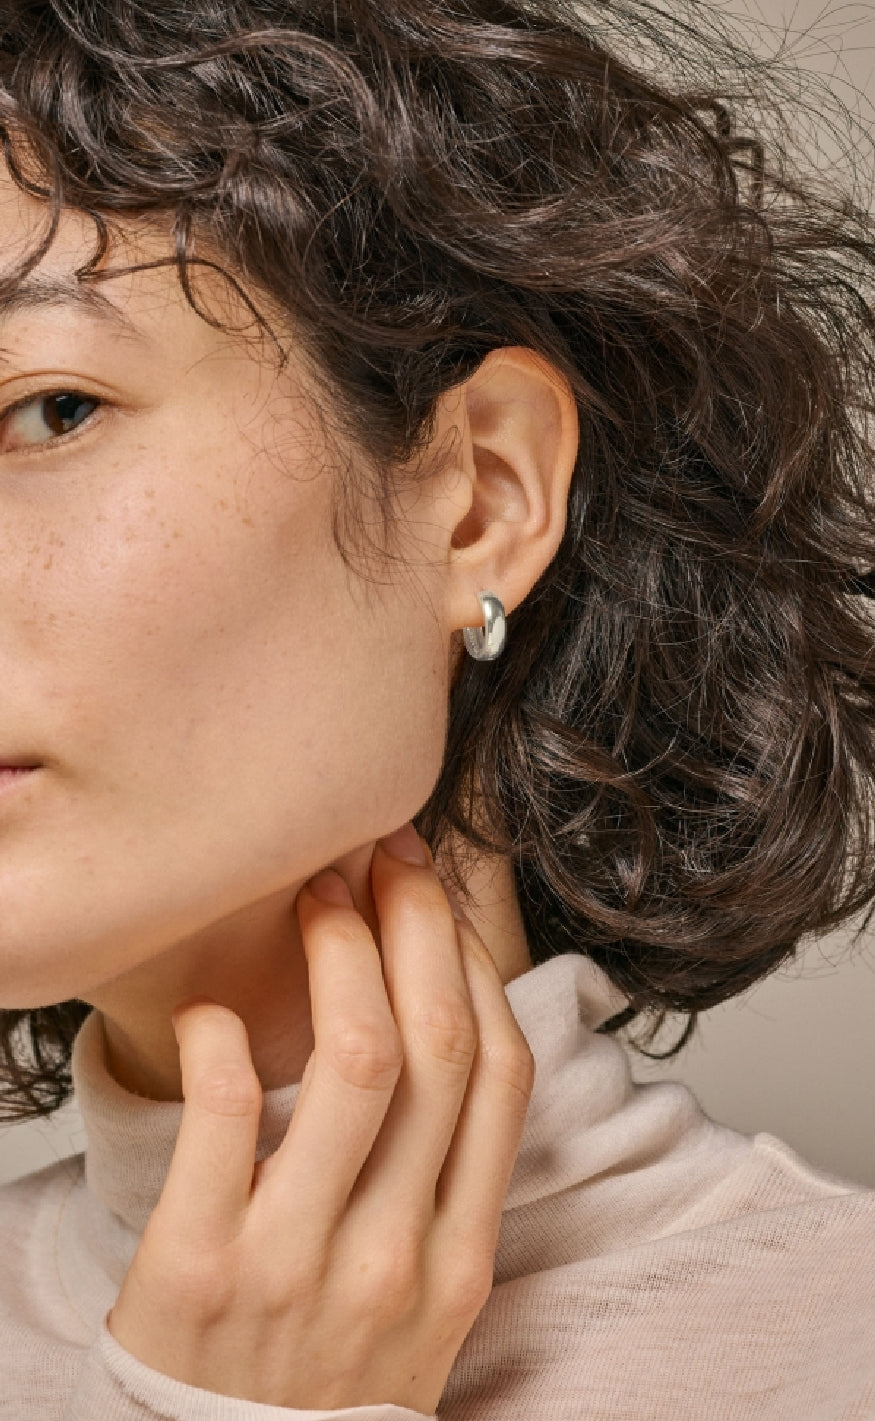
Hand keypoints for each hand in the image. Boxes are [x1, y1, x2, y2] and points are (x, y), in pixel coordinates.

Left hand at [105, 822, 535, 1412]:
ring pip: (356, 1061)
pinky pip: (225, 1117)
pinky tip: (213, 1014)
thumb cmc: (323, 1387)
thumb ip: (442, 1194)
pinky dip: (220, 1040)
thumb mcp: (422, 1309)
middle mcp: (395, 1256)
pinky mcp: (196, 1270)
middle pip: (435, 1045)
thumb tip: (448, 1038)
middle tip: (385, 859)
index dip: (473, 963)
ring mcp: (298, 1264)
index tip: (442, 899)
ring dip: (339, 954)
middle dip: (417, 925)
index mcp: (458, 1261)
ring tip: (317, 898)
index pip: (496, 1073)